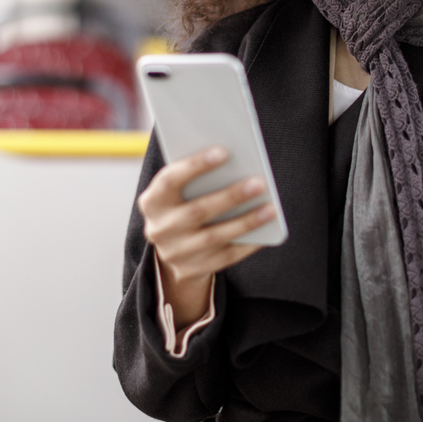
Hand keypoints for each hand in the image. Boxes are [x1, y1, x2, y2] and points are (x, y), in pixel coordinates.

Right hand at [138, 146, 274, 327]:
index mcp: (152, 201)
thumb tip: (235, 161)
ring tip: (271, 208)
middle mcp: (159, 228)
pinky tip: (266, 230)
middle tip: (259, 183)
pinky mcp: (190, 270)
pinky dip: (248, 243)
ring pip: (214, 236)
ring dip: (246, 221)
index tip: (224, 151)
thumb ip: (197, 177)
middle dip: (230, 196)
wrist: (173, 248)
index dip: (195, 166)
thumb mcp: (180, 190)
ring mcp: (174, 253)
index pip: (170, 180)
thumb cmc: (184, 204)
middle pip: (197, 211)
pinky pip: (225, 257)